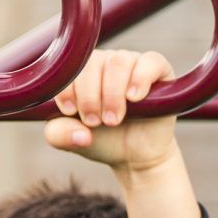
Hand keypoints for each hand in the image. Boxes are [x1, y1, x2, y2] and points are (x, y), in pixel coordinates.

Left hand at [43, 49, 177, 175]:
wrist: (135, 155)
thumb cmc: (102, 140)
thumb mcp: (72, 141)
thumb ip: (60, 135)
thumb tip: (80, 134)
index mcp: (81, 71)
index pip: (69, 67)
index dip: (68, 89)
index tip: (70, 111)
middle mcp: (105, 61)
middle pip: (93, 63)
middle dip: (90, 96)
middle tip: (95, 122)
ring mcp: (132, 62)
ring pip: (118, 62)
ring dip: (112, 93)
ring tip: (113, 119)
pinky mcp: (157, 69)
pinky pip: (150, 62)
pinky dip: (140, 79)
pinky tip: (133, 98)